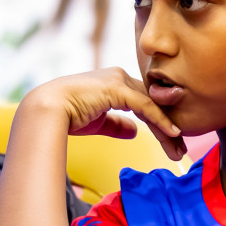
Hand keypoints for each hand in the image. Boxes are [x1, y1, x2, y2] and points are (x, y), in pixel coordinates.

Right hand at [23, 68, 186, 159]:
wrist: (46, 109)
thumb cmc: (65, 116)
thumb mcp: (97, 122)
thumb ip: (117, 124)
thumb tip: (134, 131)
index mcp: (114, 82)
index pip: (144, 102)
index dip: (158, 122)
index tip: (171, 142)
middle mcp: (119, 76)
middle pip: (153, 102)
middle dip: (167, 126)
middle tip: (180, 148)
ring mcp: (119, 80)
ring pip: (152, 105)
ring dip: (167, 128)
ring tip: (178, 149)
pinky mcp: (117, 88)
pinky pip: (146, 106)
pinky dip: (160, 120)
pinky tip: (172, 134)